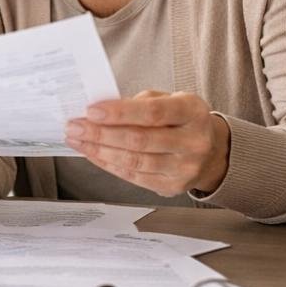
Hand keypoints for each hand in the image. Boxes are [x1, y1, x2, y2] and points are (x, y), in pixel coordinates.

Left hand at [64, 90, 230, 196]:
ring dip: (99, 151)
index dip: (120, 113)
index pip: (153, 113)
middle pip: (140, 140)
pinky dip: (108, 164)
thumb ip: (139, 102)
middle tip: (74, 126)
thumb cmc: (181, 120)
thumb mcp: (169, 100)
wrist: (211, 151)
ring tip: (77, 140)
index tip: (92, 110)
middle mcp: (193, 142)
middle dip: (101, 134)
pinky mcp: (172, 186)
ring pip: (134, 161)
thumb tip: (100, 110)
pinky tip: (92, 154)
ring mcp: (184, 168)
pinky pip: (133, 176)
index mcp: (193, 112)